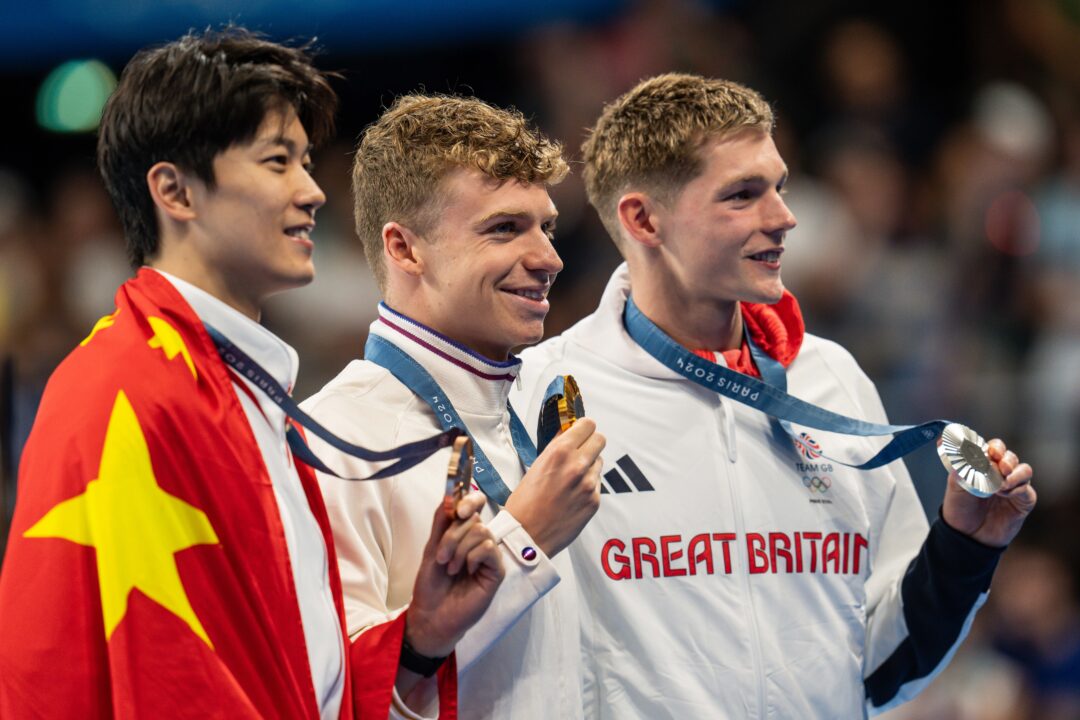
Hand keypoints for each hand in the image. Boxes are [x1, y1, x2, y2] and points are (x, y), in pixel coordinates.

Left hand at [404, 492, 503, 657]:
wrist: (431, 614)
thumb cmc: (431, 585)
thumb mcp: (431, 548)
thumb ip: (441, 522)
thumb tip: (449, 495)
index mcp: (464, 533)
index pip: (476, 505)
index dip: (470, 499)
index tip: (458, 509)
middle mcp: (478, 541)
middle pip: (474, 518)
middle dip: (453, 535)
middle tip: (441, 556)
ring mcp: (489, 556)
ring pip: (481, 532)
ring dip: (459, 549)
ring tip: (450, 568)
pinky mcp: (496, 571)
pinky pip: (488, 549)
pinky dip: (472, 557)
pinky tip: (466, 570)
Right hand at [505, 417, 604, 557]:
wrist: (527, 536)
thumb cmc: (524, 503)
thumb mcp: (535, 466)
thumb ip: (556, 448)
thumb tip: (567, 433)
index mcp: (560, 452)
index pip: (587, 424)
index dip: (582, 428)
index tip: (578, 433)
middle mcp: (577, 465)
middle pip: (600, 439)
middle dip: (590, 443)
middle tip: (580, 452)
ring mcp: (589, 484)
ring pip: (599, 462)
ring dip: (590, 465)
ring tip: (572, 479)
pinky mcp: (594, 501)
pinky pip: (597, 483)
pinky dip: (588, 486)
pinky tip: (573, 495)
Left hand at [941, 438, 1035, 547]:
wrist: (968, 535)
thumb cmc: (960, 508)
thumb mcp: (955, 486)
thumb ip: (960, 469)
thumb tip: (965, 455)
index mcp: (984, 465)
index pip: (994, 448)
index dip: (995, 447)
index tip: (992, 452)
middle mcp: (1000, 473)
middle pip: (1010, 457)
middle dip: (1007, 459)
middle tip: (1000, 466)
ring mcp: (1013, 486)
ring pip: (1024, 470)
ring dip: (1014, 474)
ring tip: (1001, 485)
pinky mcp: (1023, 501)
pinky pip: (1027, 489)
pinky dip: (1017, 489)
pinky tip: (1004, 494)